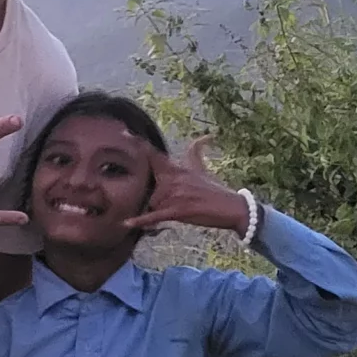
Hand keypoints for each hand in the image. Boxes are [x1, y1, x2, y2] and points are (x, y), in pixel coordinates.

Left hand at [128, 138, 257, 237]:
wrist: (231, 207)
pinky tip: (126, 224)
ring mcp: (174, 195)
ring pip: (151, 202)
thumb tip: (206, 136)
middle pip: (148, 183)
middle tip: (163, 197)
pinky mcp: (177, 211)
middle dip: (149, 192)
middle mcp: (173, 178)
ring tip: (177, 212)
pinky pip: (154, 216)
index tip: (124, 133)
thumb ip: (196, 153)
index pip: (153, 154)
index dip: (138, 143)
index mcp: (177, 168)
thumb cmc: (216, 189)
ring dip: (156, 209)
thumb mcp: (203, 169)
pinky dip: (141, 221)